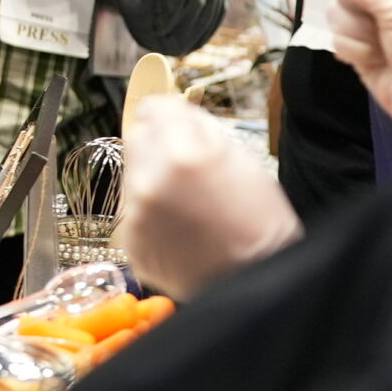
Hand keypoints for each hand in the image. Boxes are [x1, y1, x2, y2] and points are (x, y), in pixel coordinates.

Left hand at [119, 95, 301, 299]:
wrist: (257, 282)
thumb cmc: (260, 222)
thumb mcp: (241, 158)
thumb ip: (201, 130)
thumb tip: (177, 112)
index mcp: (182, 154)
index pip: (153, 108)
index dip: (170, 115)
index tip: (177, 124)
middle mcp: (150, 181)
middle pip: (136, 136)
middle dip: (157, 144)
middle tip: (185, 166)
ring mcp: (137, 214)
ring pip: (133, 176)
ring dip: (153, 180)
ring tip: (189, 204)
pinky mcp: (132, 242)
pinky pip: (134, 213)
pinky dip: (151, 215)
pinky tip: (180, 228)